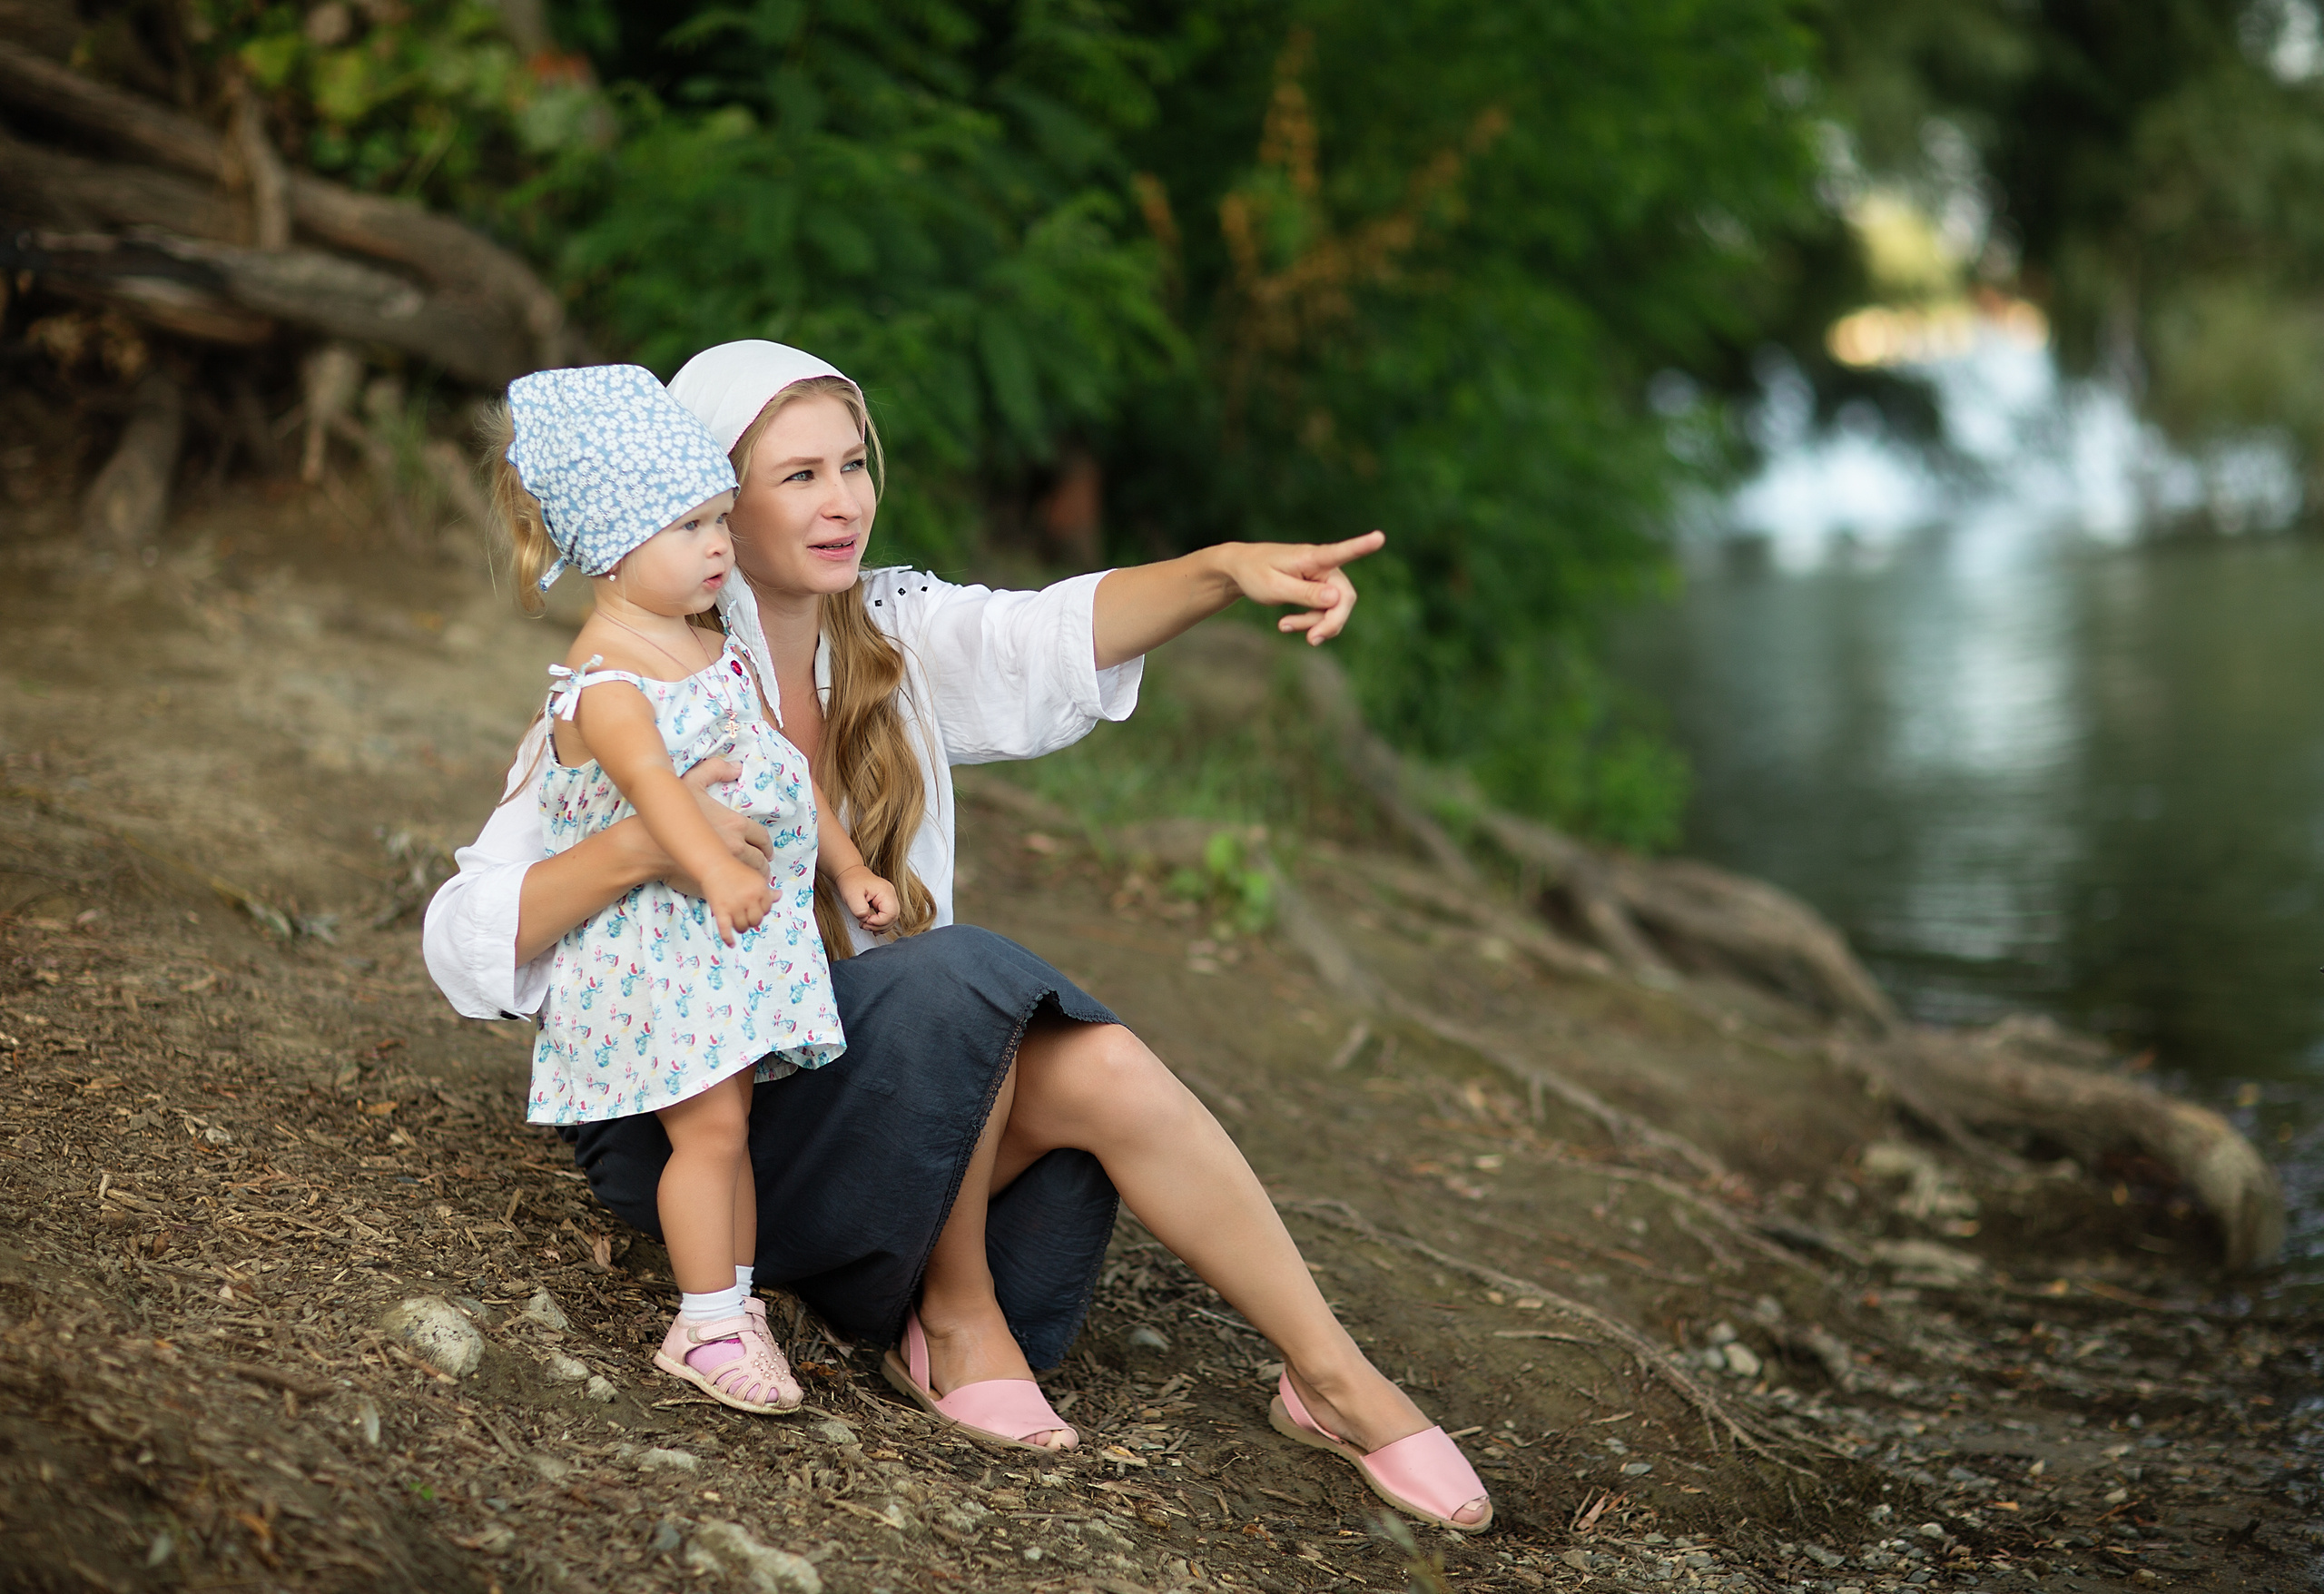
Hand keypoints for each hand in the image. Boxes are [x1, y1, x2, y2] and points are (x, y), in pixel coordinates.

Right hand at [621, 757, 773, 897]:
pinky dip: (741, 891)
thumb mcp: (692, 782)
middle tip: (760, 869)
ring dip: (754, 880)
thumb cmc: (670, 812)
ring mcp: (726, 866)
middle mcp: (736, 845)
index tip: (765, 852)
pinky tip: (737, 890)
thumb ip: (715, 770)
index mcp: (735, 824)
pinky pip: (736, 890)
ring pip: (750, 877)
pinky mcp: (714, 883)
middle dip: (762, 866)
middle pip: (759, 861)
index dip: (766, 847)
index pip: (762, 838)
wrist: (647, 844)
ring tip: (750, 882)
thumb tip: (737, 767)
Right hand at [703, 861, 775, 946]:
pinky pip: (726, 929)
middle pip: (756, 921)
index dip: (760, 910)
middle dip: (751, 920)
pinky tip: (731, 944)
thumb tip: (780, 895)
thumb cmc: (735, 871)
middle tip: (743, 915)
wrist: (713, 865)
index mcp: (760, 889)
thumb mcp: (755, 878)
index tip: (752, 907)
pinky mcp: (720, 910)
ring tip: (735, 921)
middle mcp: (749, 898)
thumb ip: (767, 890)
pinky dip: (728, 939)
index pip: (766, 910)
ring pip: (743, 927)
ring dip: (740, 927)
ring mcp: (735, 905)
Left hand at [835, 863, 897, 932]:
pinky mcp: (885, 902)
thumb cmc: (851, 882)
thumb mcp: (851, 896)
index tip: (865, 920)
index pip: (890, 914)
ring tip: (866, 925)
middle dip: (878, 926)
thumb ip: (859, 910)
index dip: (878, 922)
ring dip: (879, 926)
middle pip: (893, 918)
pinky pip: (888, 916)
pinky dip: (880, 923)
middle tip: (864, 925)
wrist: (850, 874)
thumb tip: (866, 919)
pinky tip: (871, 925)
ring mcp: (889, 898)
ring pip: (892, 919)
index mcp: (885, 891)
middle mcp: (891, 894)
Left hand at [1213, 531, 1384, 644]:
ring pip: (1335, 608)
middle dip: (1331, 621)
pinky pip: (1324, 611)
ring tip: (1284, 627)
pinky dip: (1309, 622)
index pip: (1340, 552)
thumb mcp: (1274, 587)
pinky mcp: (1318, 589)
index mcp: (1312, 557)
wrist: (1240, 570)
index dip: (1361, 547)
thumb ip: (1305, 593)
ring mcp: (1322, 578)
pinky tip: (1286, 625)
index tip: (1379, 537)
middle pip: (1345, 597)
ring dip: (1315, 623)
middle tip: (1312, 640)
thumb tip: (1337, 598)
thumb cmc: (1254, 573)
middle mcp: (1323, 565)